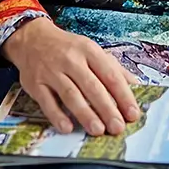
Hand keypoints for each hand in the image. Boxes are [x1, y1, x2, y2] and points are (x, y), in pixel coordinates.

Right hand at [3, 18, 141, 136]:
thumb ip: (114, 69)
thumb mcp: (92, 51)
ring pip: (70, 94)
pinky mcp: (35, 84)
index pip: (110, 74)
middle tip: (118, 127)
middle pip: (91, 86)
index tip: (132, 113)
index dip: (123, 95)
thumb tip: (136, 86)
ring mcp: (51, 71)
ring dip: (85, 114)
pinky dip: (57, 116)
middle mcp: (70, 60)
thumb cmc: (67, 48)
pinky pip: (47, 102)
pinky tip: (67, 127)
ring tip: (98, 130)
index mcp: (89, 50)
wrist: (32, 39)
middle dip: (107, 108)